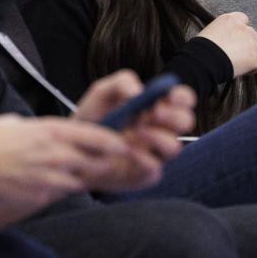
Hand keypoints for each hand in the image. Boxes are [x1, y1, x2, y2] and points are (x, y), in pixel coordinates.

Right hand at [0, 115, 131, 230]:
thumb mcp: (20, 125)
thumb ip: (45, 131)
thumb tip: (59, 134)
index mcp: (51, 131)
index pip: (96, 136)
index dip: (115, 142)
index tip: (125, 144)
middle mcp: (55, 154)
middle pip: (96, 161)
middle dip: (106, 162)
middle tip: (112, 162)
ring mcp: (48, 178)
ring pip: (81, 180)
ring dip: (83, 177)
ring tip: (79, 173)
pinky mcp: (39, 196)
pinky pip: (61, 193)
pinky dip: (63, 189)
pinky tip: (54, 184)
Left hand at [70, 70, 196, 190]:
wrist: (70, 149)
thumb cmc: (91, 119)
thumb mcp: (102, 93)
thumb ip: (120, 82)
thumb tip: (138, 90)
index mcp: (157, 108)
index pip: (183, 100)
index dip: (183, 97)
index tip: (169, 96)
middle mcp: (160, 130)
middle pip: (186, 122)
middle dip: (175, 116)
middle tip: (155, 112)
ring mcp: (154, 153)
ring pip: (175, 148)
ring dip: (159, 137)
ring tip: (136, 130)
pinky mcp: (143, 175)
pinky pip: (155, 169)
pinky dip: (144, 159)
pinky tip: (128, 150)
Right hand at [197, 12, 256, 77]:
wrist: (202, 61)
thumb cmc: (200, 49)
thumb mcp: (210, 32)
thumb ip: (223, 32)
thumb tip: (226, 41)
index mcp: (230, 19)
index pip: (243, 19)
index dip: (240, 31)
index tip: (234, 39)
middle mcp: (243, 28)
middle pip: (252, 34)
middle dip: (247, 43)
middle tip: (236, 53)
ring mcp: (250, 43)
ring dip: (250, 55)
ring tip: (237, 63)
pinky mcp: (254, 58)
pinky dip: (253, 68)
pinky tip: (242, 72)